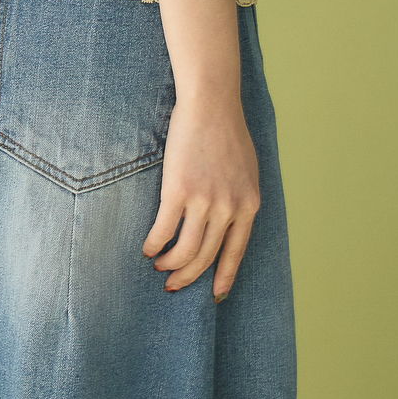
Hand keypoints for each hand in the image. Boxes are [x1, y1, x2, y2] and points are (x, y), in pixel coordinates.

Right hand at [142, 93, 259, 299]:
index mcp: (249, 206)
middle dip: (188, 276)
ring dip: (170, 264)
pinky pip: (164, 229)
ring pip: (185, 250)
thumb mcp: (248, 171)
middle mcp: (229, 210)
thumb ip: (240, 198)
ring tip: (159, 267)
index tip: (215, 295)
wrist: (211, 103)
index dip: (224, 277)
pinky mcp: (178, 191)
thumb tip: (229, 222)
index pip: (236, 253)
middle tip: (173, 284)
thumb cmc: (228, 130)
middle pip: (206, 257)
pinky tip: (148, 249)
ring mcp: (204, 202)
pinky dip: (154, 244)